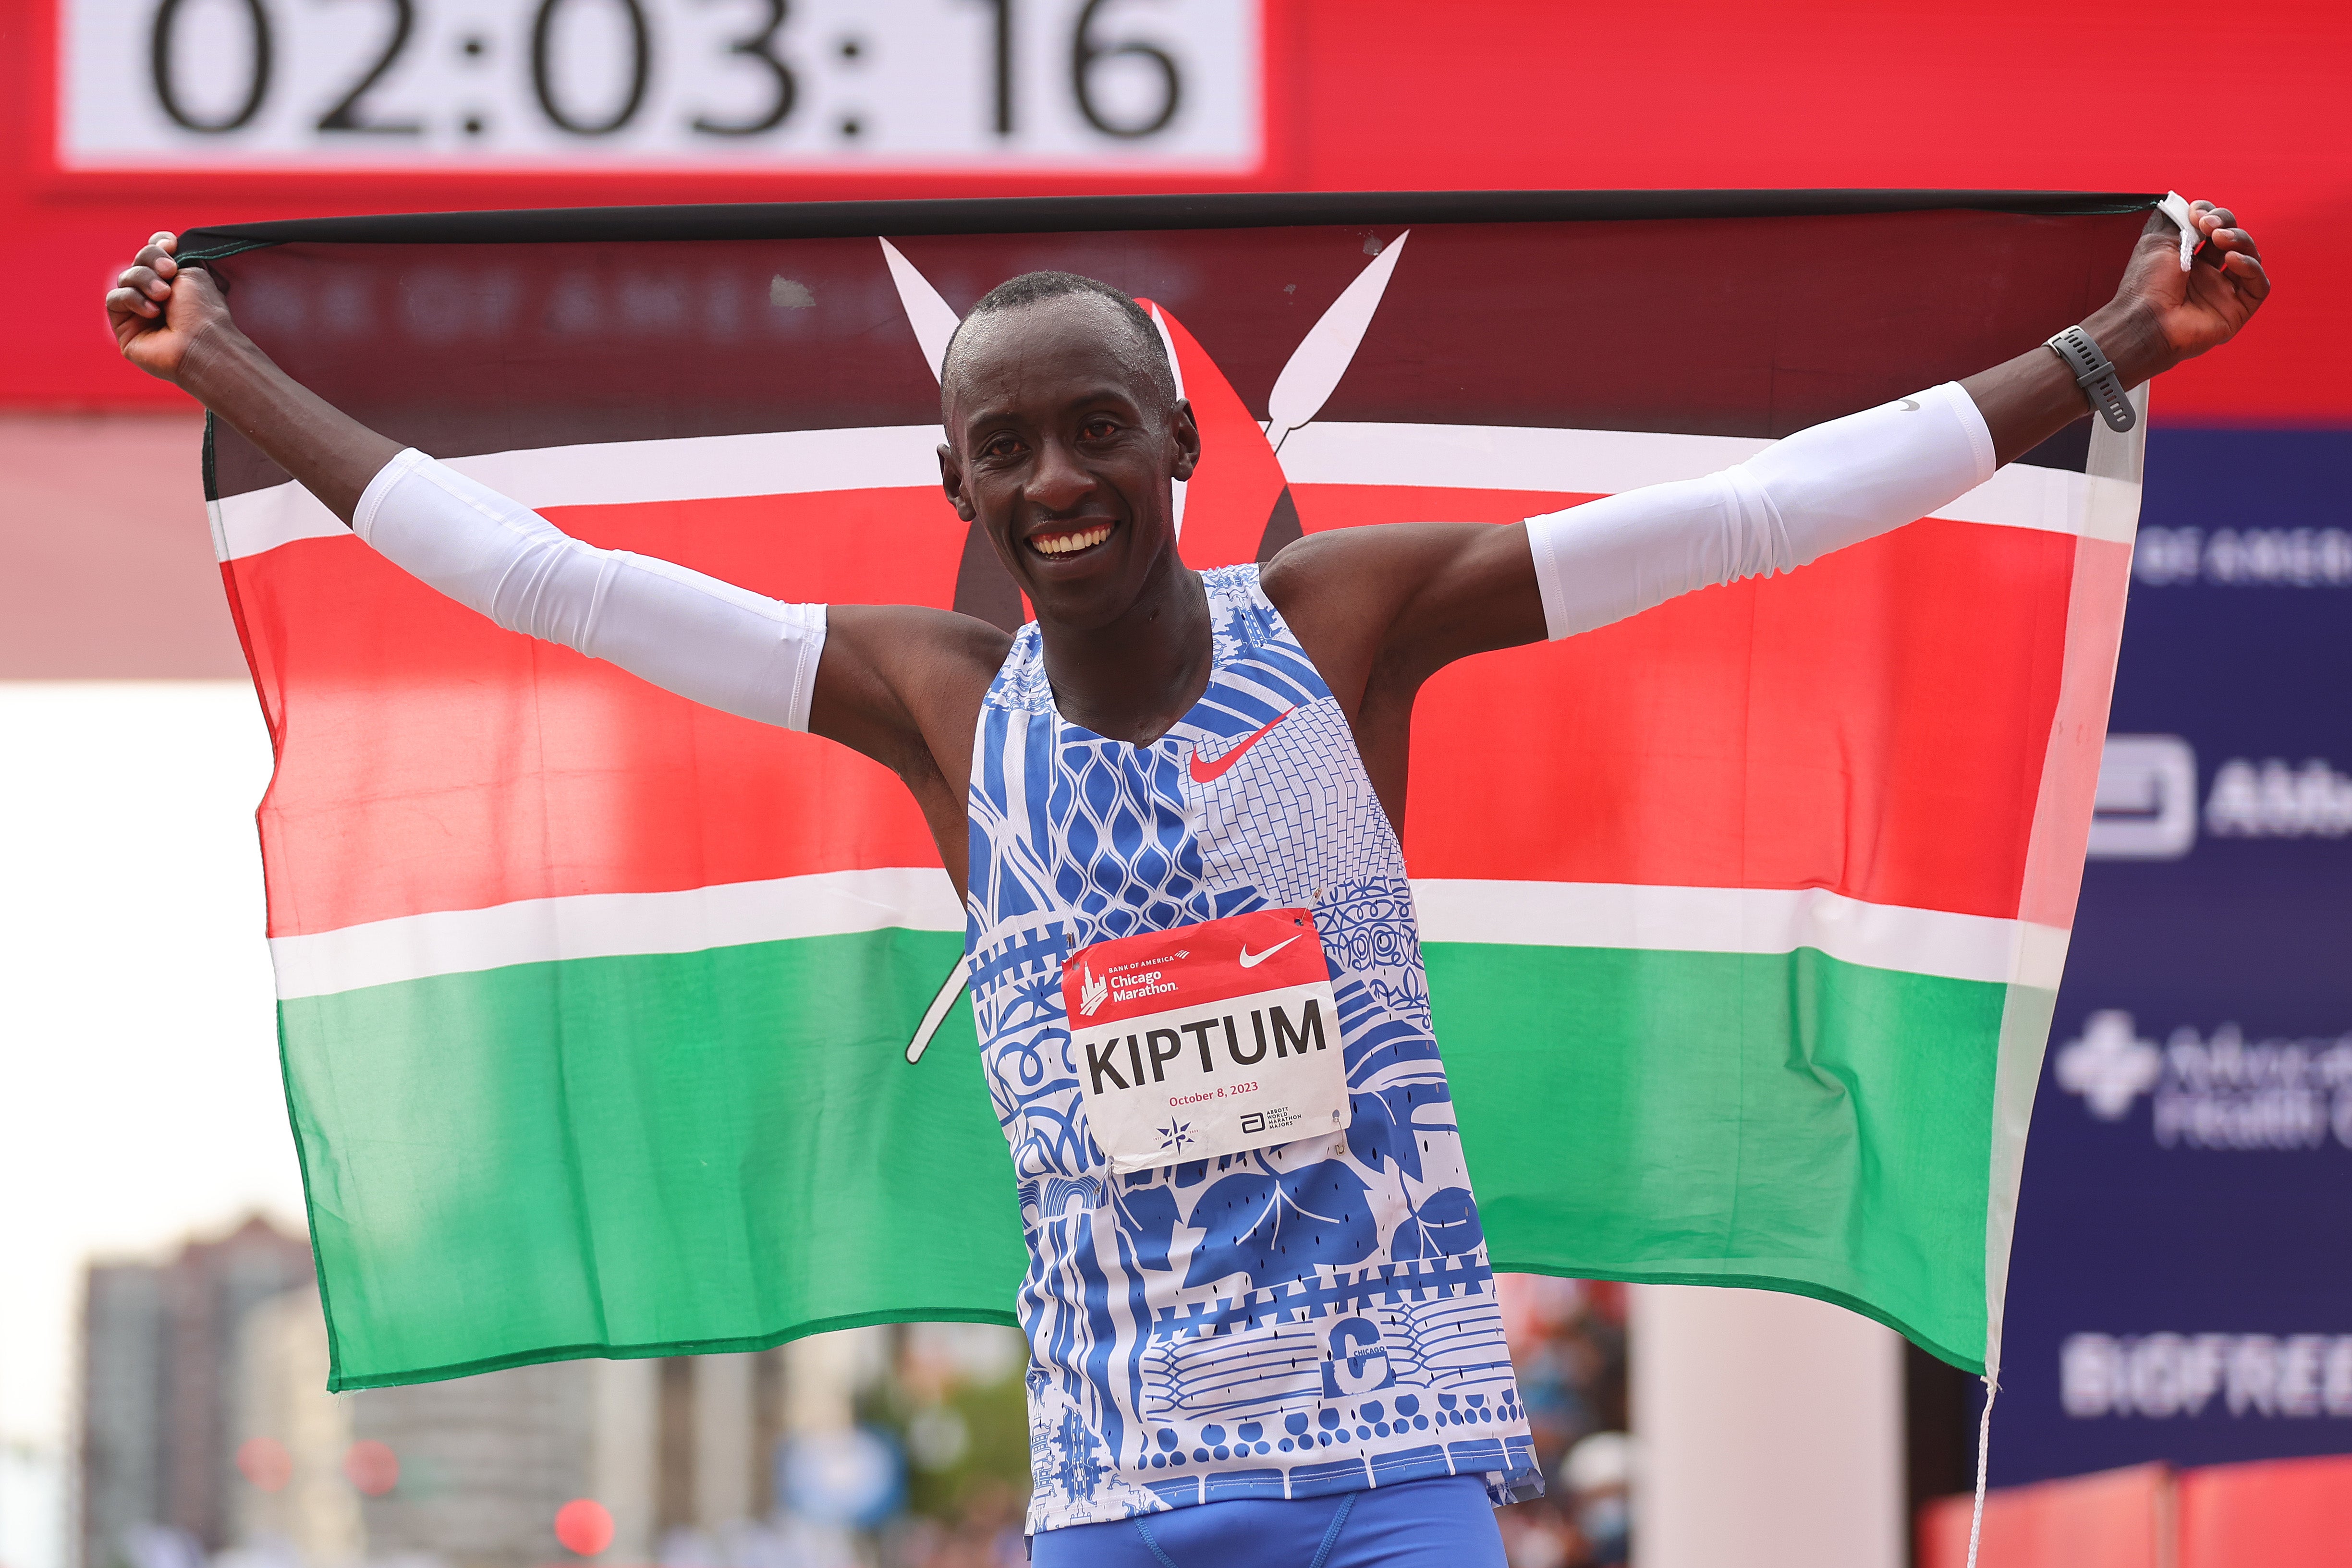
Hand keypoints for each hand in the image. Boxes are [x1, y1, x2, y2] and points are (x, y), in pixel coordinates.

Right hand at [106, 232, 239, 384]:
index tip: (170, 244)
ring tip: (164, 295)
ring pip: (125, 278)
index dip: (157, 244)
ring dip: (144, 281)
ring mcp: (139, 311)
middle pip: (138, 261)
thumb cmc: (202, 311)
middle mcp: (156, 295)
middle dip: (151, 260)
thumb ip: (170, 257)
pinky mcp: (124, 327)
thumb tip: (158, 246)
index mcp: (176, 282)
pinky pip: (115, 300)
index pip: (154, 253)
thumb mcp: (191, 273)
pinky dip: (132, 300)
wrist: (202, 344)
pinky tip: (152, 312)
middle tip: (170, 271)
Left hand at [2095, 200, 2270, 378]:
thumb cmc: (2144, 286)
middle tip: (2208, 225)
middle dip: (2226, 223)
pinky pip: (2259, 285)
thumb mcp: (2155, 242)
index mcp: (2188, 260)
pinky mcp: (2236, 311)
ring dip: (2240, 240)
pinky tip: (2232, 259)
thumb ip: (2175, 219)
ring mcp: (2223, 293)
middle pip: (2234, 239)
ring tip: (2220, 238)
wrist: (2143, 321)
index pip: (2214, 229)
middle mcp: (2207, 275)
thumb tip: (2187, 204)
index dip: (2211, 214)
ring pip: (2250, 258)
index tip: (2197, 212)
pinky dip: (2250, 267)